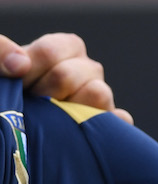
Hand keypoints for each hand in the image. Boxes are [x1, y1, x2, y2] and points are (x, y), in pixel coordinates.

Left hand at [0, 33, 132, 123]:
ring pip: (99, 95)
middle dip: (46, 91)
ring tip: (51, 120)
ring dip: (71, 109)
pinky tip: (85, 134)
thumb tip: (20, 64)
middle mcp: (88, 71)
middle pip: (75, 74)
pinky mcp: (109, 125)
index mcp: (65, 49)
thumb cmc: (9, 87)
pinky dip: (111, 125)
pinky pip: (120, 121)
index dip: (34, 65)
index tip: (16, 80)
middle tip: (31, 104)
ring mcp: (101, 99)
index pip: (56, 49)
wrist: (15, 119)